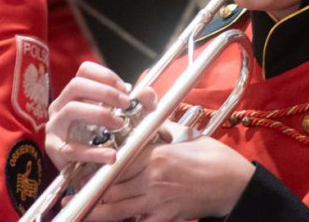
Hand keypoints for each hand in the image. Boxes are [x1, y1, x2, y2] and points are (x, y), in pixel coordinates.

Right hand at [46, 62, 156, 170]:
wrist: (88, 173)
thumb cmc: (102, 139)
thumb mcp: (121, 120)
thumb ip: (139, 106)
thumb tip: (149, 93)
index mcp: (75, 94)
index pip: (85, 71)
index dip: (106, 75)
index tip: (125, 88)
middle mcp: (61, 106)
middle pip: (76, 85)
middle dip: (104, 91)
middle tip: (125, 103)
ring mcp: (55, 127)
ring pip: (71, 109)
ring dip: (99, 114)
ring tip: (119, 124)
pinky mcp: (55, 150)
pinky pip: (72, 149)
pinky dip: (94, 152)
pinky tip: (111, 155)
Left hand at [80, 137, 254, 221]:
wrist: (233, 183)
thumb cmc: (211, 157)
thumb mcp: (183, 135)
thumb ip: (158, 123)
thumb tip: (145, 99)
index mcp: (156, 157)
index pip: (118, 163)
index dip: (98, 168)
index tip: (84, 169)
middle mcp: (153, 181)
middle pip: (112, 188)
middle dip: (92, 191)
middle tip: (74, 193)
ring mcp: (158, 202)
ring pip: (119, 210)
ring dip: (98, 212)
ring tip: (80, 212)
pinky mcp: (167, 218)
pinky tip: (111, 221)